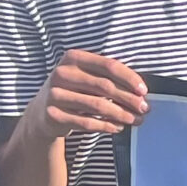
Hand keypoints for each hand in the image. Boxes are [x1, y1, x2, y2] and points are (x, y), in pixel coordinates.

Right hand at [32, 50, 149, 143]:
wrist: (42, 112)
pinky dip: (107, 125)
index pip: (108, 65)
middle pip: (105, 86)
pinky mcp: (53, 115)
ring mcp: (55, 94)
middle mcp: (62, 73)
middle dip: (129, 99)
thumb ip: (108, 78)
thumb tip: (140, 93)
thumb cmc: (74, 91)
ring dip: (122, 114)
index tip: (143, 90)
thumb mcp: (86, 77)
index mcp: (73, 58)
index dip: (129, 78)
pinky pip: (87, 123)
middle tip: (144, 108)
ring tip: (135, 119)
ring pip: (98, 106)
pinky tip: (118, 127)